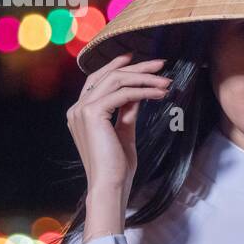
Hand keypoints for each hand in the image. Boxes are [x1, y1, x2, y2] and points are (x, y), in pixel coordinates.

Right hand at [66, 52, 169, 237]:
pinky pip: (123, 93)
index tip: (137, 58)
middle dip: (136, 67)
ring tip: (166, 81)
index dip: (117, 65)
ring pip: (116, 80)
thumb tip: (137, 94)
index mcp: (80, 113)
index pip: (98, 80)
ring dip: (144, 77)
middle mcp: (77, 109)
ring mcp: (81, 110)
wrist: (110, 185)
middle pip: (108, 75)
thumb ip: (126, 112)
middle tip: (161, 63)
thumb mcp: (123, 132)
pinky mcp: (91, 113)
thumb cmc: (117, 166)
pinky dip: (144, 90)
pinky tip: (160, 93)